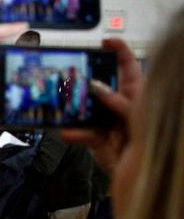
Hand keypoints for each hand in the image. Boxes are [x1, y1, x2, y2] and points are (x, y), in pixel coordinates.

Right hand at [61, 38, 136, 174]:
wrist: (146, 176)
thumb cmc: (154, 141)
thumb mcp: (139, 115)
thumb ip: (120, 102)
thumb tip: (98, 88)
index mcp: (138, 94)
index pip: (129, 65)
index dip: (118, 50)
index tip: (105, 42)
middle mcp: (122, 105)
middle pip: (102, 85)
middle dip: (86, 79)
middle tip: (73, 74)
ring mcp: (109, 122)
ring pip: (88, 108)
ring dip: (75, 108)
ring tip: (64, 104)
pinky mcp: (98, 140)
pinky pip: (83, 133)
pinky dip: (75, 133)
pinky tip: (68, 132)